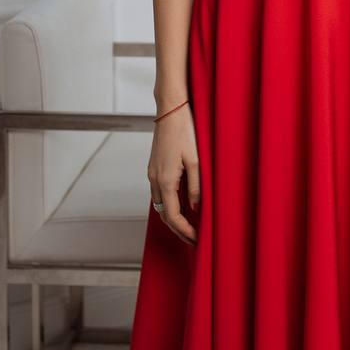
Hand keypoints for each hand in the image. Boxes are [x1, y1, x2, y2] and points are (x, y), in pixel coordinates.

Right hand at [148, 101, 200, 244]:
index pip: (173, 216)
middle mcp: (155, 179)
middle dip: (178, 229)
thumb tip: (196, 208)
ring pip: (160, 204)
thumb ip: (196, 187)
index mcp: (166, 180)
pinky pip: (160, 193)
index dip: (185, 231)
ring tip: (190, 226)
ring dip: (174, 218)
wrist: (170, 109)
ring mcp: (152, 173)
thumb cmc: (184, 130)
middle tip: (193, 239)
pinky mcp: (154, 167)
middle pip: (164, 214)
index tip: (196, 239)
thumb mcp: (196, 160)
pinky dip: (169, 204)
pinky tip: (182, 205)